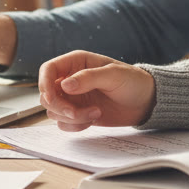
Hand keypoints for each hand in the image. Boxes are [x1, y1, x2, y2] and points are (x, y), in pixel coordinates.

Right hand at [38, 50, 155, 131]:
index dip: (44, 84)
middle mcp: (70, 80)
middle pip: (47, 94)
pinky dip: (75, 126)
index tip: (52, 98)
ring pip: (54, 111)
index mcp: (76, 62)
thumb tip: (64, 85)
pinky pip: (64, 123)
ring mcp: (73, 98)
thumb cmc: (132, 81)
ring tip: (95, 113)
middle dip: (60, 107)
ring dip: (72, 117)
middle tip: (77, 112)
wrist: (144, 101)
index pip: (48, 69)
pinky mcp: (78, 113)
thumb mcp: (113, 75)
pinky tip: (93, 119)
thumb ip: (88, 77)